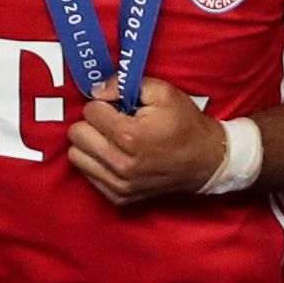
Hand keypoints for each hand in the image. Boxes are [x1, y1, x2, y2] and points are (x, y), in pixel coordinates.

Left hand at [62, 78, 228, 206]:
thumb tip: (96, 90)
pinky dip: (96, 163)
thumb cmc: (184, 123)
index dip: (103, 104)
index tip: (118, 107)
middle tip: (112, 122)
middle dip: (92, 124)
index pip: (89, 112)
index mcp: (129, 136)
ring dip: (90, 144)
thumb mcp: (162, 92)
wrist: (206, 161)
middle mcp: (121, 164)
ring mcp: (119, 185)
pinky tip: (116, 155)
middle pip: (77, 136)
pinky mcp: (119, 198)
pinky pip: (88, 175)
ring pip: (77, 157)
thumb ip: (123, 84)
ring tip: (113, 139)